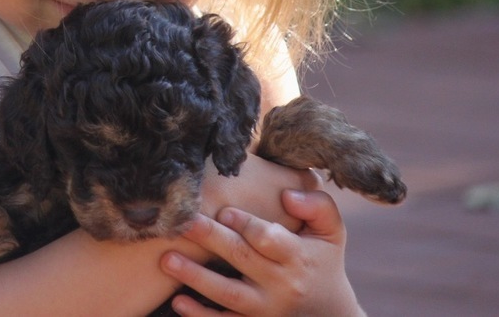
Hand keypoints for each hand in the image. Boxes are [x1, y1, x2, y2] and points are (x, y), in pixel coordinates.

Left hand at [160, 190, 364, 315]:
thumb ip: (318, 206)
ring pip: (227, 294)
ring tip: (167, 259)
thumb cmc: (322, 260)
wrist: (330, 314)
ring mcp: (264, 309)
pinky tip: (177, 302)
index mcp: (298, 257)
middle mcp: (280, 285)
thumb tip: (287, 195)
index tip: (223, 211)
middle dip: (211, 240)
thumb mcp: (331, 232)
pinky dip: (200, 315)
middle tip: (184, 222)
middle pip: (242, 259)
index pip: (269, 239)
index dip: (246, 224)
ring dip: (195, 277)